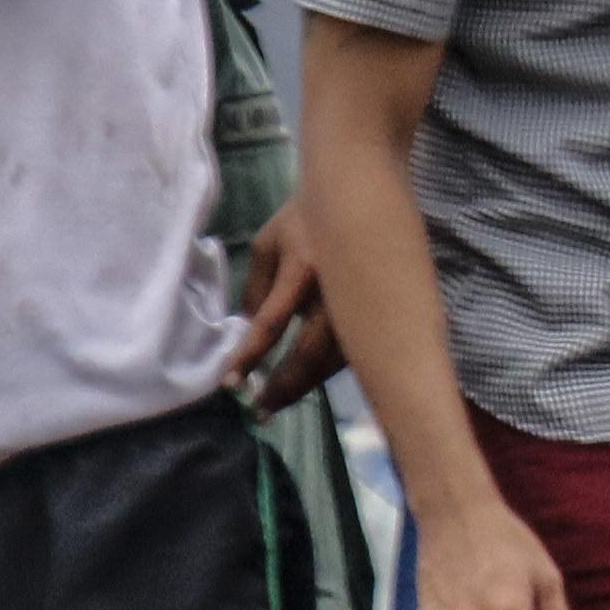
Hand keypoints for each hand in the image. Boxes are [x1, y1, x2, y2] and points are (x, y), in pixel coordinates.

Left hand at [224, 204, 344, 410]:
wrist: (359, 198)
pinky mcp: (377, 312)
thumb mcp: (268, 244)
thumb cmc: (304, 219)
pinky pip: (352, 352)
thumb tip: (249, 329)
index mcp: (304, 269)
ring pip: (336, 360)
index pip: (272, 322)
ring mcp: (362, 304)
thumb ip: (257, 287)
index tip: (232, 382)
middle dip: (283, 386)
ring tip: (278, 403)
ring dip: (306, 386)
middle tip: (260, 411)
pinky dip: (327, 372)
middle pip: (310, 353)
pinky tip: (308, 382)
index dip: (251, 355)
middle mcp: (336, 292)